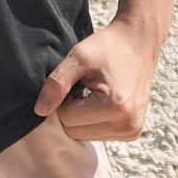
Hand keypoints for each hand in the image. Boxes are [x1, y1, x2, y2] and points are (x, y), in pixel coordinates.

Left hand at [32, 19, 158, 141]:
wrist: (138, 40)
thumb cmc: (108, 46)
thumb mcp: (79, 57)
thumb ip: (58, 82)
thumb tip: (39, 110)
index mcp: (114, 107)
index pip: (67, 119)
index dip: (60, 100)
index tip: (69, 82)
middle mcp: (126, 125)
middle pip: (76, 132)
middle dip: (69, 111)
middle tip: (78, 86)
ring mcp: (131, 131)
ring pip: (86, 136)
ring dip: (81, 117)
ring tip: (89, 91)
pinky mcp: (133, 131)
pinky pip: (100, 134)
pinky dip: (93, 120)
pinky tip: (98, 100)